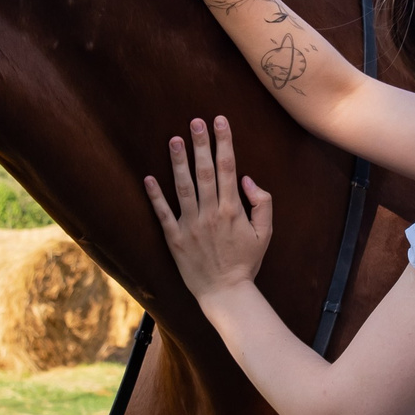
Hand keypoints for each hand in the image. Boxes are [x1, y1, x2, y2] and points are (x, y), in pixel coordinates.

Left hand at [145, 116, 272, 305]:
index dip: (224, 143)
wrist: (226, 293)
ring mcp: (191, 226)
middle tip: (196, 121)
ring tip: (174, 139)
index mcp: (233, 210)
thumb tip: (247, 179)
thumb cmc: (246, 262)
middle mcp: (211, 214)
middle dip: (201, 144)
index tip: (220, 122)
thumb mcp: (266, 233)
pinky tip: (148, 178)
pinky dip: (155, 196)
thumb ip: (262, 203)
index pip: (229, 168)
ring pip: (183, 187)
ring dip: (178, 162)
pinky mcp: (175, 239)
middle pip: (205, 172)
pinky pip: (163, 214)